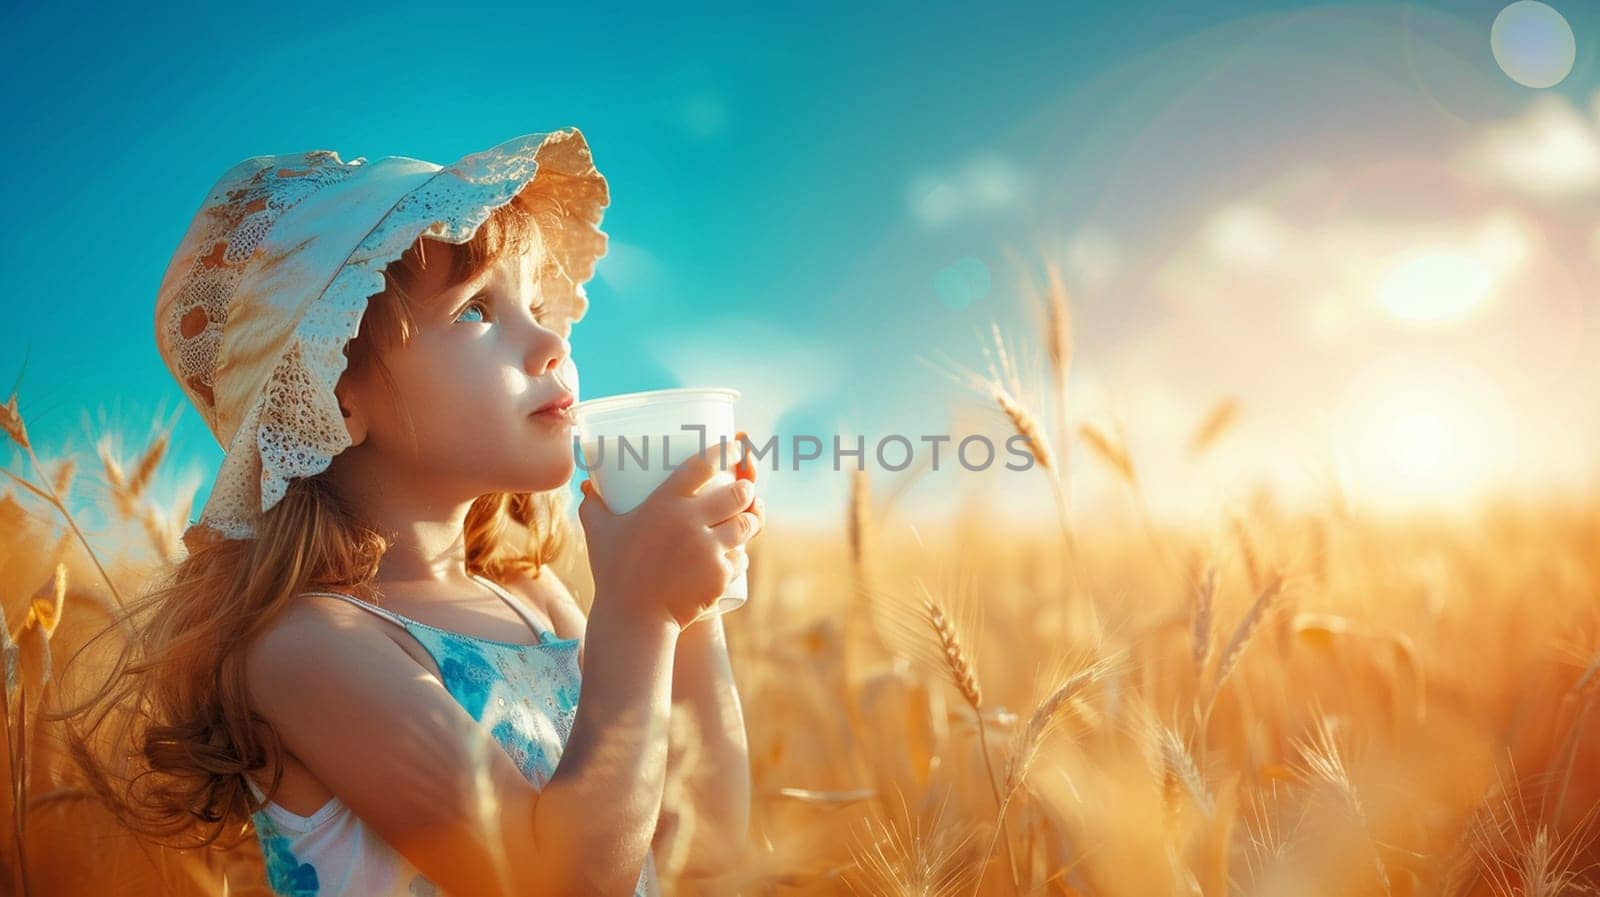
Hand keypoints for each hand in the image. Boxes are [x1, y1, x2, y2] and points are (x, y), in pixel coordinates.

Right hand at [578, 440, 762, 629]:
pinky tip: (732, 557)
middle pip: (738, 494)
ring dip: (750, 520)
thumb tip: (586, 484)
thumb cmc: (614, 572)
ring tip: (746, 518)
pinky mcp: (720, 576)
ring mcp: (708, 550)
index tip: (736, 445)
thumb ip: (593, 504)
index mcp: (664, 504)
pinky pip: (740, 559)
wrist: (633, 619)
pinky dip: (738, 557)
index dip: (725, 451)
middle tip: (743, 492)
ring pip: (746, 524)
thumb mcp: (598, 532)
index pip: (703, 465)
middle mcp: (691, 523)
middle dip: (746, 489)